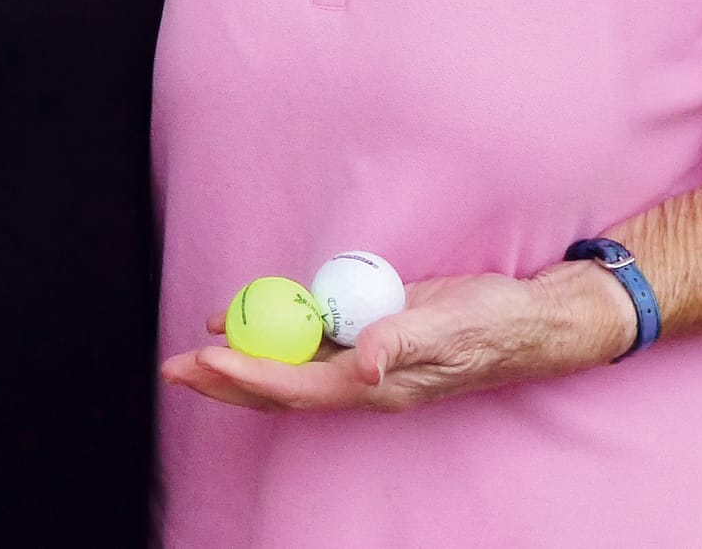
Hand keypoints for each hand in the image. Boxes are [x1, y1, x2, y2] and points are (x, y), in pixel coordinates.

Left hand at [159, 264, 633, 414]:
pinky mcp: (369, 334)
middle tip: (173, 367)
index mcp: (376, 386)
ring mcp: (364, 360)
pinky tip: (251, 312)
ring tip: (194, 347)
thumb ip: (404, 342)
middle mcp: (362, 381)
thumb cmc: (493, 325)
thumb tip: (362, 364)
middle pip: (279, 388)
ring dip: (241, 357)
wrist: (529, 318)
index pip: (296, 388)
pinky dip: (276, 327)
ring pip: (289, 365)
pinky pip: (311, 338)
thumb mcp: (451, 327)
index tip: (204, 361)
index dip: (246, 377)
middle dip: (225, 381)